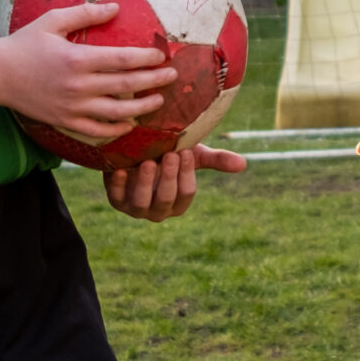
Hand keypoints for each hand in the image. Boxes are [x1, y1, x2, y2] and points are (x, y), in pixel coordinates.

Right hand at [0, 1, 173, 142]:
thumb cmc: (24, 43)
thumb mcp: (53, 20)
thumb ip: (86, 13)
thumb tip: (116, 7)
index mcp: (77, 59)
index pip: (123, 60)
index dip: (147, 59)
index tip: (162, 56)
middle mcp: (78, 86)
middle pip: (126, 86)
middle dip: (154, 82)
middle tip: (172, 77)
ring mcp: (72, 107)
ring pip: (116, 113)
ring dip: (141, 108)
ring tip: (158, 102)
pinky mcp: (64, 121)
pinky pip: (96, 131)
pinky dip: (115, 130)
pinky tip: (129, 124)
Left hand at [105, 144, 246, 221]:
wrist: (138, 149)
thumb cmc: (169, 152)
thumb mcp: (193, 154)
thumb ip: (216, 160)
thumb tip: (243, 164)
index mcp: (179, 202)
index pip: (186, 193)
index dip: (186, 175)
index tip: (185, 152)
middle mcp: (158, 210)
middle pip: (165, 200)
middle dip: (168, 178)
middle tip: (170, 155)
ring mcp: (135, 208)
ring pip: (141, 203)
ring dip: (145, 183)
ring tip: (148, 162)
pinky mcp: (116, 200)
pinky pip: (116, 197)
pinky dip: (118, 184)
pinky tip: (121, 169)